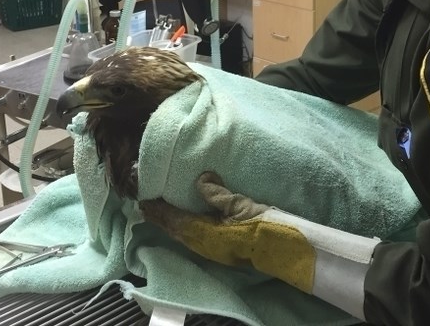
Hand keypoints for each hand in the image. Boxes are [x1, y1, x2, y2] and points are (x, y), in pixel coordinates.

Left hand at [141, 171, 377, 318]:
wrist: (287, 250)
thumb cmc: (265, 227)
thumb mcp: (241, 205)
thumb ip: (218, 194)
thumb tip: (201, 180)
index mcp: (205, 234)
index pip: (174, 219)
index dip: (158, 209)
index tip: (142, 198)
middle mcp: (204, 244)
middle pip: (174, 230)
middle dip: (159, 217)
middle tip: (144, 203)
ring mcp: (212, 249)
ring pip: (183, 235)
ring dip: (169, 223)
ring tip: (158, 211)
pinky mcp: (221, 248)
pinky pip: (193, 237)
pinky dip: (182, 228)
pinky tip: (182, 222)